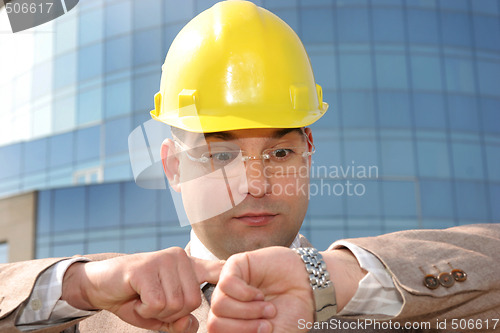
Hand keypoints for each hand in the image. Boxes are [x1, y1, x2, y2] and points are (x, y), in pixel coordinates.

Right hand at [62, 247, 222, 332]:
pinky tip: (135, 297)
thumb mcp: (162, 314)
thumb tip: (189, 325)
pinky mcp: (146, 267)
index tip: (256, 293)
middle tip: (153, 304)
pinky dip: (144, 309)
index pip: (217, 270)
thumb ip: (180, 322)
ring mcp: (163, 260)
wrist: (101, 285)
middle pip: (192, 302)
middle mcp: (180, 257)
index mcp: (189, 265)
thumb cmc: (136, 297)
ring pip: (175, 303)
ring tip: (143, 298)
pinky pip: (157, 302)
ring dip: (156, 312)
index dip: (233, 281)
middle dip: (172, 313)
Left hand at [207, 246, 313, 332]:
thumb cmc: (291, 315)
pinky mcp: (235, 266)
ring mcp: (229, 286)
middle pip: (214, 323)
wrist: (310, 291)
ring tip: (268, 309)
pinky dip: (246, 294)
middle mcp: (227, 305)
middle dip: (242, 327)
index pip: (216, 332)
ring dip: (248, 310)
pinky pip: (226, 284)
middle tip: (267, 324)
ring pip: (219, 304)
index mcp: (231, 323)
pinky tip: (259, 294)